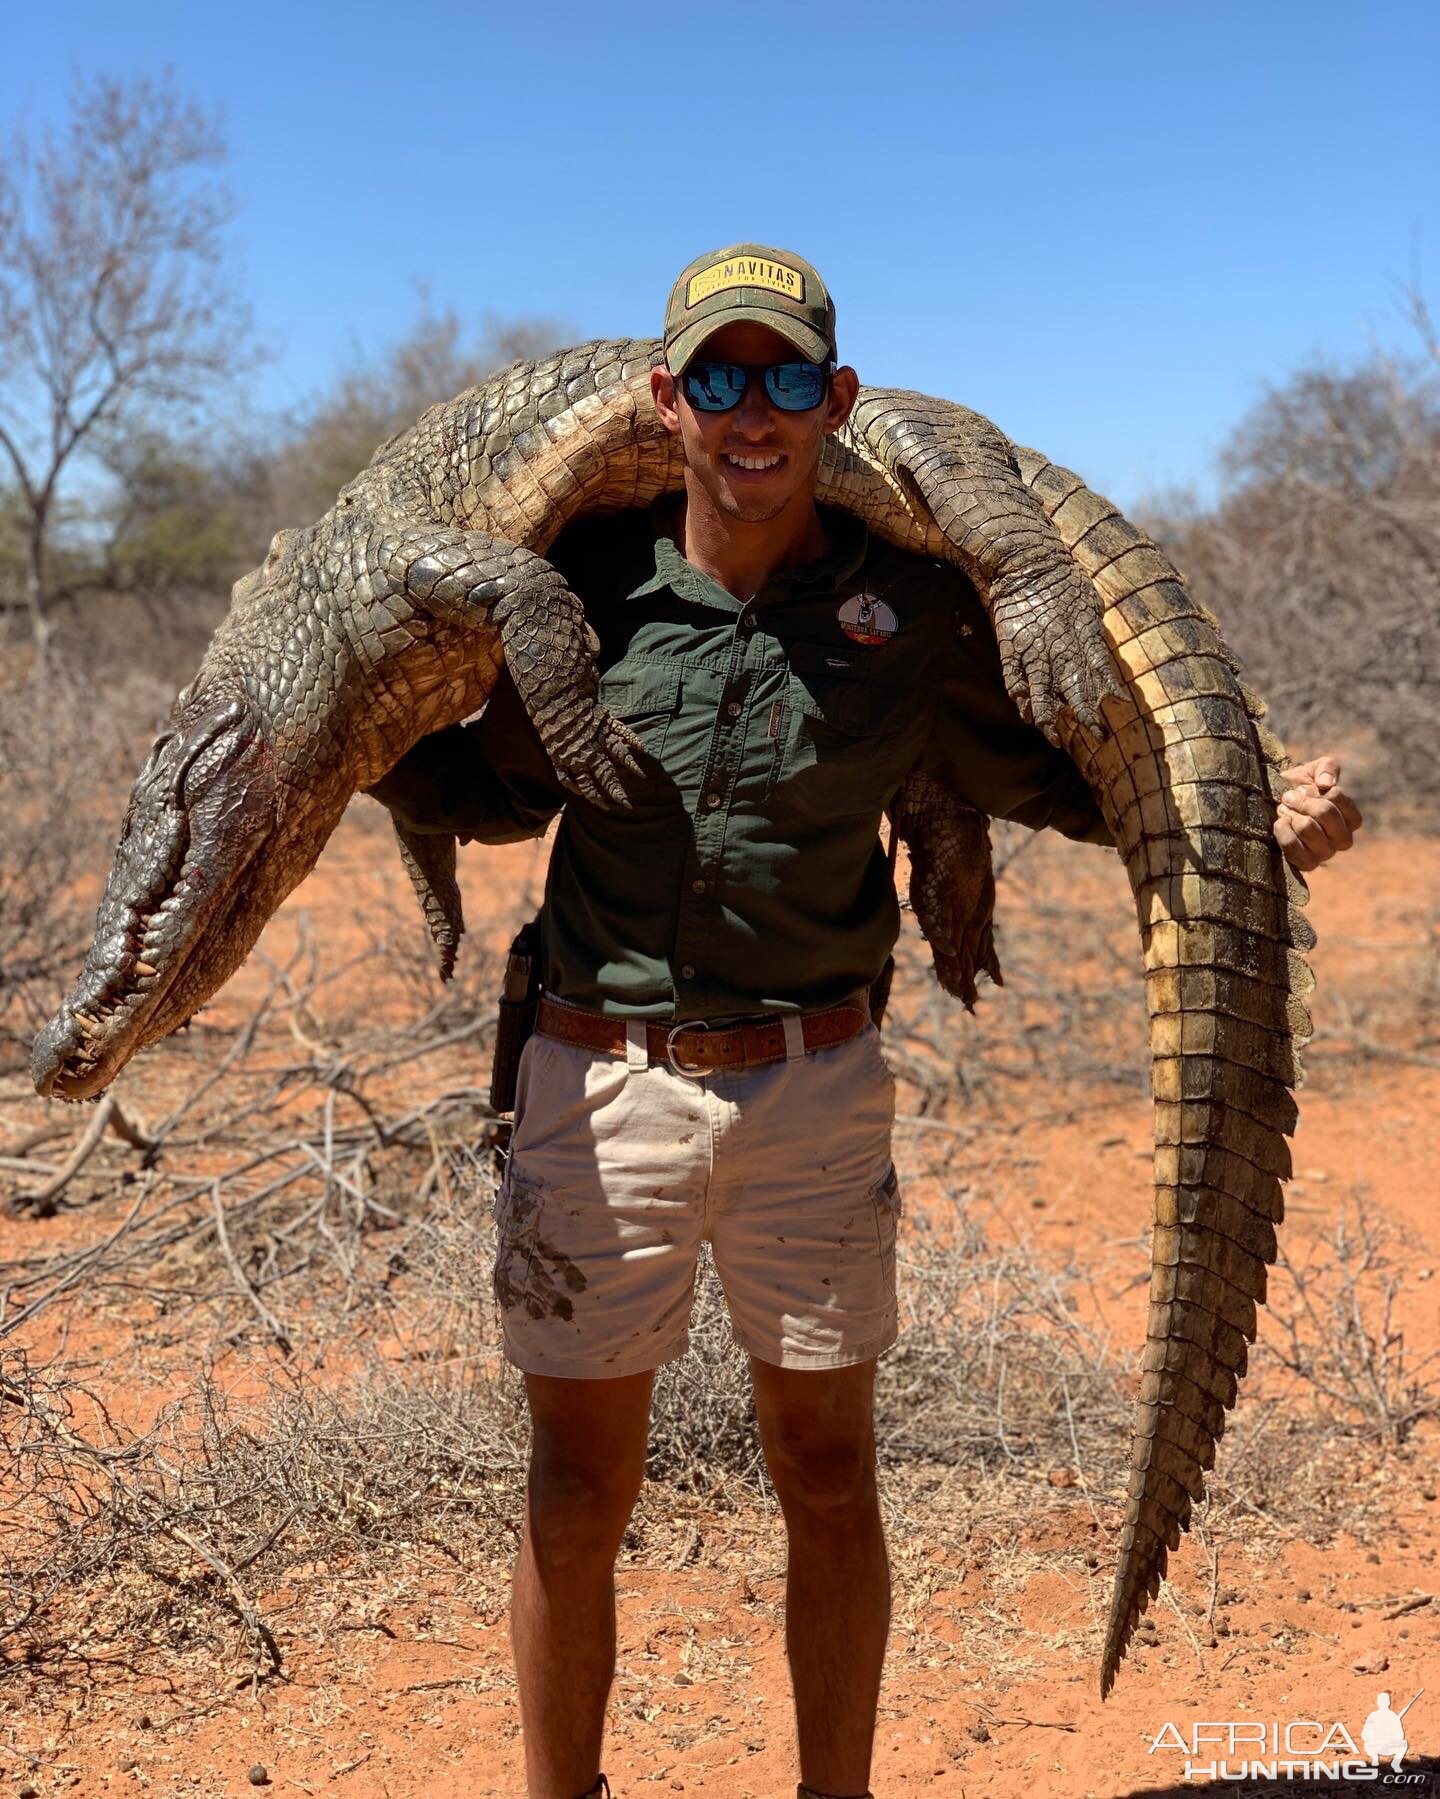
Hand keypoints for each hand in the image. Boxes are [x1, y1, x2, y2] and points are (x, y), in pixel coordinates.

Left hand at [1273, 755, 1361, 870]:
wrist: (1272, 804)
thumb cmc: (1298, 788)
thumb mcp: (1315, 770)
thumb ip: (1328, 768)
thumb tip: (1326, 782)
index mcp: (1350, 819)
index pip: (1340, 800)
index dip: (1319, 791)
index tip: (1303, 789)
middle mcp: (1342, 839)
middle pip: (1326, 813)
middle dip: (1303, 802)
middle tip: (1288, 798)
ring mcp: (1325, 854)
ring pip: (1308, 828)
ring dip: (1291, 815)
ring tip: (1284, 812)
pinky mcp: (1305, 864)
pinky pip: (1293, 848)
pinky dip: (1282, 831)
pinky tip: (1279, 823)